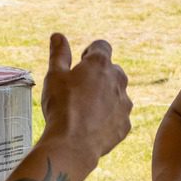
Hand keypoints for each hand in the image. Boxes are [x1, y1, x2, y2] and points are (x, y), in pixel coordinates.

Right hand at [39, 34, 131, 163]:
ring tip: (85, 110)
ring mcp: (125, 103)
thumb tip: (58, 36)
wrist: (73, 144)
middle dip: (99, 75)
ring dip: (105, 97)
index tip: (80, 64)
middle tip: (80, 89)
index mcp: (100, 64)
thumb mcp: (54, 76)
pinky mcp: (126, 124)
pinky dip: (108, 118)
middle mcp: (118, 79)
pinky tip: (92, 126)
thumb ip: (59, 54)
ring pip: (117, 94)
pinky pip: (118, 116)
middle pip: (112, 70)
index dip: (89, 53)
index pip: (101, 46)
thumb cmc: (61, 106)